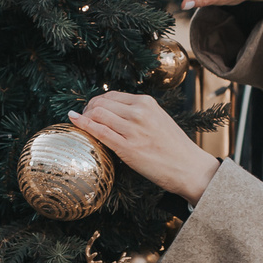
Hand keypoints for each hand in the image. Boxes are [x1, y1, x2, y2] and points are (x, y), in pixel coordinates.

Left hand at [69, 93, 221, 203]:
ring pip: (97, 114)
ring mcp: (133, 130)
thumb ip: (139, 113)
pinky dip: (83, 124)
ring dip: (85, 117)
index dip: (97, 102)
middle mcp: (139, 112)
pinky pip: (98, 131)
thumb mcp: (158, 120)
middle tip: (84, 118)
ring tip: (82, 124)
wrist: (189, 167)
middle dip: (88, 109)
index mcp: (147, 103)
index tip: (92, 110)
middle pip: (101, 103)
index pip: (112, 95)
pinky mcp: (127, 148)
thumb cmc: (174, 147)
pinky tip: (74, 120)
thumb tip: (113, 111)